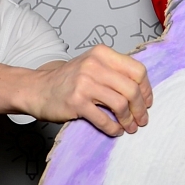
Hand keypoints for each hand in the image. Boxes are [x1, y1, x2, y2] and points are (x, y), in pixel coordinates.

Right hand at [27, 44, 151, 136]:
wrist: (37, 89)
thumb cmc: (68, 80)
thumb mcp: (92, 65)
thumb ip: (114, 71)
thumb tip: (143, 91)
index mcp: (102, 54)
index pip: (137, 70)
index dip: (146, 89)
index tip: (147, 102)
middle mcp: (94, 65)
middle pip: (131, 89)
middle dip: (141, 108)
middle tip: (142, 119)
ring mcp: (84, 83)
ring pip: (120, 104)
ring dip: (129, 120)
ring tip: (130, 127)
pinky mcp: (76, 102)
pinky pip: (103, 119)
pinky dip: (113, 128)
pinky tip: (115, 131)